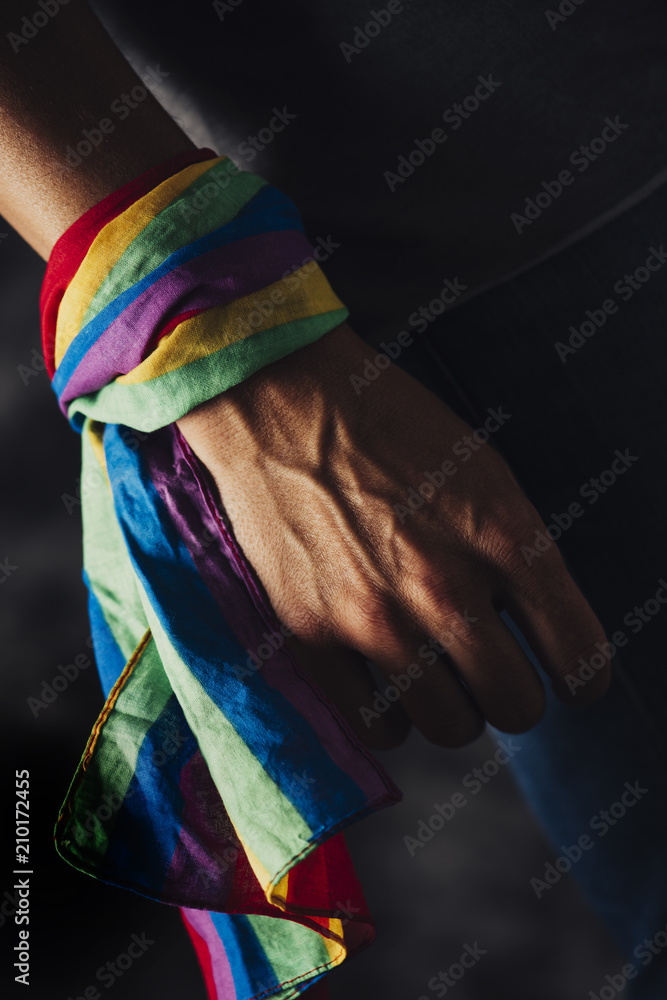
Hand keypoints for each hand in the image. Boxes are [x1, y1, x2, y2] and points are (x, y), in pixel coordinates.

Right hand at [177, 322, 609, 749]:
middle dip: (516, 693)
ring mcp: (374, 618)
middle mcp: (444, 587)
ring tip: (437, 672)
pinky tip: (388, 681)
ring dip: (455, 707)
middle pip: (517, 707)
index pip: (580, 655)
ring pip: (452, 728)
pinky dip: (393, 715)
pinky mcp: (313, 636)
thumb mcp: (484, 472)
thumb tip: (534, 630)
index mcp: (502, 536)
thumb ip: (518, 555)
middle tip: (496, 670)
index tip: (571, 678)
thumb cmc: (389, 427)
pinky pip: (377, 729)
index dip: (584, 678)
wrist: (282, 403)